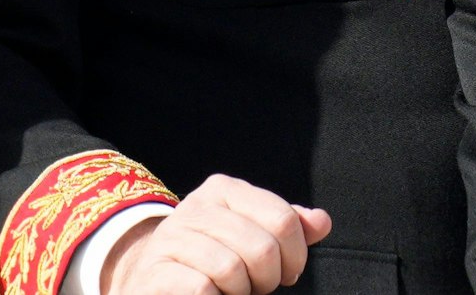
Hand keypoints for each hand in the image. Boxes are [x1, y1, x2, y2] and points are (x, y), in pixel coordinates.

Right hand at [104, 174, 331, 294]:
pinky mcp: (154, 272)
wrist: (155, 279)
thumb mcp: (254, 233)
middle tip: (262, 286)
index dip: (296, 254)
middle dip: (270, 277)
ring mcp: (170, 238)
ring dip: (242, 291)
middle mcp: (195, 207)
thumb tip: (322, 222)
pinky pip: (201, 288)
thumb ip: (289, 226)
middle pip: (261, 247)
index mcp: (224, 190)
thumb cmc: (215, 257)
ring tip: (236, 291)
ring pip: (231, 268)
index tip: (289, 271)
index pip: (283, 219)